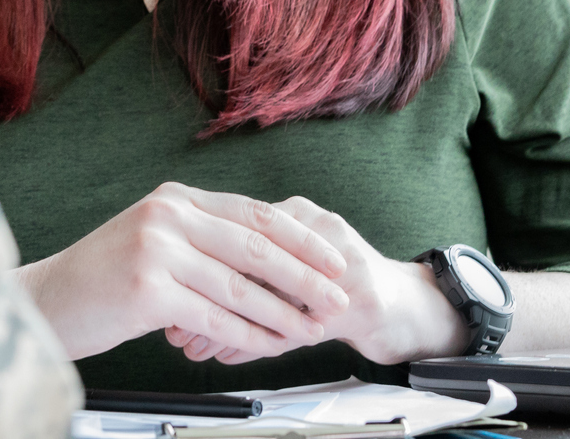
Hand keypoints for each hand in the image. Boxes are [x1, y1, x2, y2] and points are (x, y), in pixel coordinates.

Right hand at [15, 182, 351, 361]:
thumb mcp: (151, 239)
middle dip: (306, 276)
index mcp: (175, 198)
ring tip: (312, 329)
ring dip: (284, 312)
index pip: (254, 213)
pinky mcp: (147, 290)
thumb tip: (265, 255)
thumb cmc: (100, 279)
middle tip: (339, 297)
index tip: (335, 258)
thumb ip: (200, 238)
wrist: (45, 302)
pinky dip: (249, 335)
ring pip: (240, 286)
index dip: (301, 238)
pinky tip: (271, 345)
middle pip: (257, 247)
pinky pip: (215, 317)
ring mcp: (157, 250)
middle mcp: (168, 215)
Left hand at [168, 195, 464, 365]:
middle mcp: (318, 231)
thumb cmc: (334, 287)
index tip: (166, 290)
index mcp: (296, 214)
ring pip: (273, 295)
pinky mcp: (360, 302)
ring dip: (229, 326)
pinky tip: (232, 355)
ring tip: (196, 345)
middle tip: (173, 325)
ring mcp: (343, 264)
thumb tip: (183, 300)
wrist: (403, 305)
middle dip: (206, 298)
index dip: (200, 265)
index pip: (238, 233)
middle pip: (251, 263)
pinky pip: (301, 325)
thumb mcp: (288, 273)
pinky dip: (261, 343)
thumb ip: (244, 277)